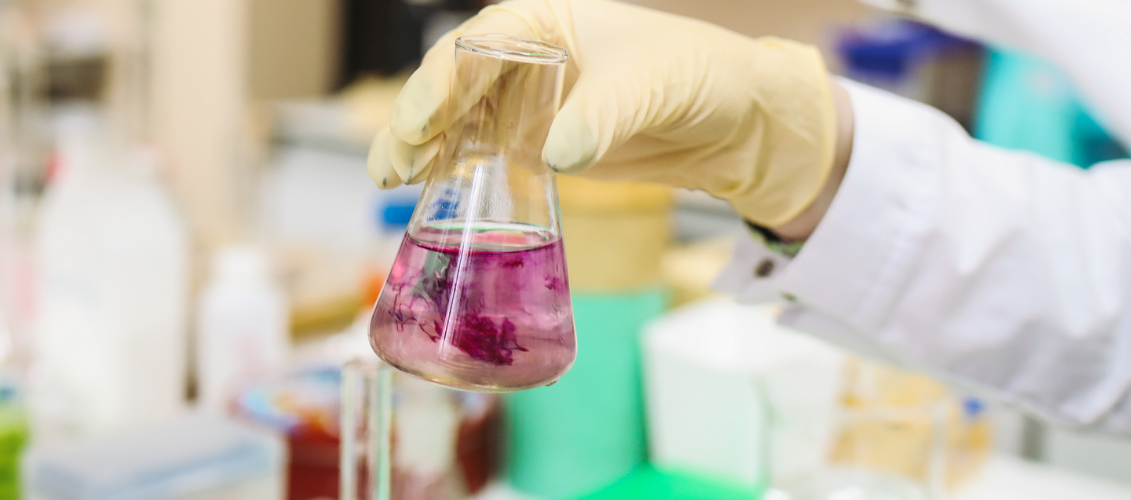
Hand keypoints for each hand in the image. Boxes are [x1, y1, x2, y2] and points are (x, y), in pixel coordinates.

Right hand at [368, 0, 847, 226]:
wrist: (735, 123)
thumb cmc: (698, 76)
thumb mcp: (651, 85)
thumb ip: (601, 115)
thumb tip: (555, 152)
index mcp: (547, 19)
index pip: (478, 43)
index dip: (442, 81)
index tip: (421, 120)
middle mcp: (527, 56)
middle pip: (454, 83)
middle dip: (417, 120)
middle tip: (394, 162)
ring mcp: (529, 102)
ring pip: (460, 121)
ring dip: (424, 149)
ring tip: (395, 181)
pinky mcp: (539, 144)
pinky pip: (485, 155)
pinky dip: (455, 174)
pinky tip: (429, 195)